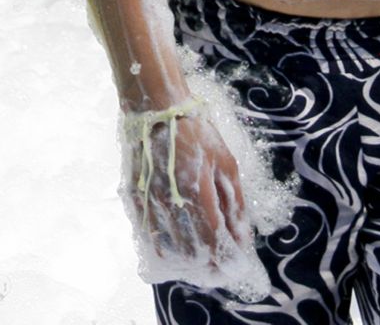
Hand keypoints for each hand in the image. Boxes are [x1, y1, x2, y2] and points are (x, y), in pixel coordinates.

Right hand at [123, 106, 253, 274]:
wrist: (156, 111)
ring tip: (202, 263)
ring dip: (189, 262)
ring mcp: (151, 203)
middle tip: (220, 269)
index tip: (235, 267)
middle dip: (209, 266)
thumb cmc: (197, 134)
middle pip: (192, 252)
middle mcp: (173, 202)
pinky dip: (166, 251)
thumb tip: (242, 238)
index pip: (215, 240)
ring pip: (170, 250)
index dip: (227, 259)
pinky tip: (177, 250)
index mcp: (199, 191)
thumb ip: (234, 203)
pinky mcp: (137, 200)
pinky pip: (150, 238)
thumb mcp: (226, 163)